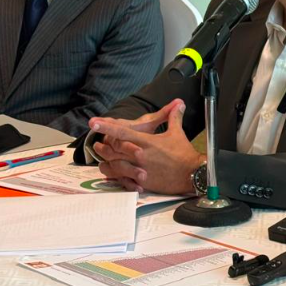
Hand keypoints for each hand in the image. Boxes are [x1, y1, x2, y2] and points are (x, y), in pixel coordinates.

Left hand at [89, 100, 203, 194]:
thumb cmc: (184, 154)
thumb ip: (173, 117)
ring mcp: (139, 169)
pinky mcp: (142, 182)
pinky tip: (111, 172)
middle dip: (104, 144)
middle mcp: (140, 155)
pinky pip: (122, 178)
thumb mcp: (177, 133)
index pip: (122, 132)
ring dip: (106, 159)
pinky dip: (114, 175)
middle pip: (114, 148)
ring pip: (115, 164)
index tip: (94, 122)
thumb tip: (179, 103)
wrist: (192, 174)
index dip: (107, 126)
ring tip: (102, 156)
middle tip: (97, 141)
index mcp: (147, 142)